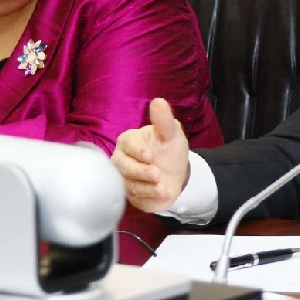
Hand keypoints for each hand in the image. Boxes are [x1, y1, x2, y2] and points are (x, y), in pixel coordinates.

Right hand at [113, 98, 190, 212]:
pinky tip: (162, 195)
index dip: (137, 150)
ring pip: (129, 184)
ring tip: (163, 188)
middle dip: (140, 171)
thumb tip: (158, 101)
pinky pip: (135, 198)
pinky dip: (149, 198)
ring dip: (147, 188)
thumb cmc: (170, 150)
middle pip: (123, 166)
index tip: (149, 156)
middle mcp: (122, 159)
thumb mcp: (172, 134)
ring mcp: (124, 178)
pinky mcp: (130, 195)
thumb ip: (164, 120)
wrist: (177, 175)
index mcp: (129, 141)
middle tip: (156, 174)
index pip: (127, 144)